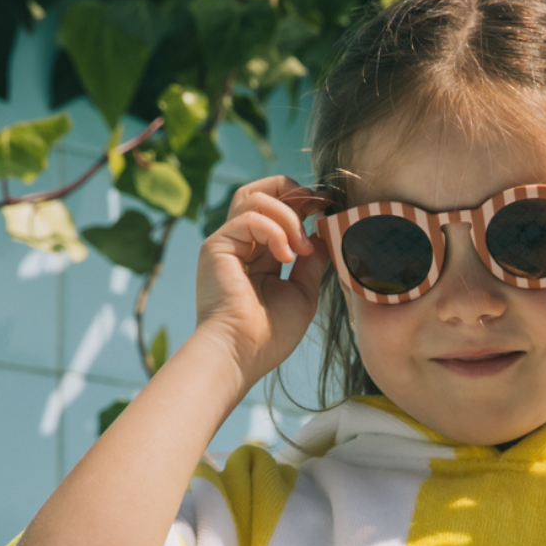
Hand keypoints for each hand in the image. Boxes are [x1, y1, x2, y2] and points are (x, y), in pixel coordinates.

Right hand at [193, 175, 329, 386]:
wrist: (242, 354)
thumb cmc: (271, 335)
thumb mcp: (303, 293)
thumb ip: (312, 263)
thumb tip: (323, 235)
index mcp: (260, 255)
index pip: (278, 209)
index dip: (303, 201)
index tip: (328, 205)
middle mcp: (241, 244)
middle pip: (260, 191)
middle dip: (292, 190)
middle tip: (317, 206)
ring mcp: (227, 243)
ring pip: (254, 197)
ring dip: (288, 216)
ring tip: (301, 249)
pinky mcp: (217, 246)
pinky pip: (249, 217)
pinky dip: (274, 230)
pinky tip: (286, 257)